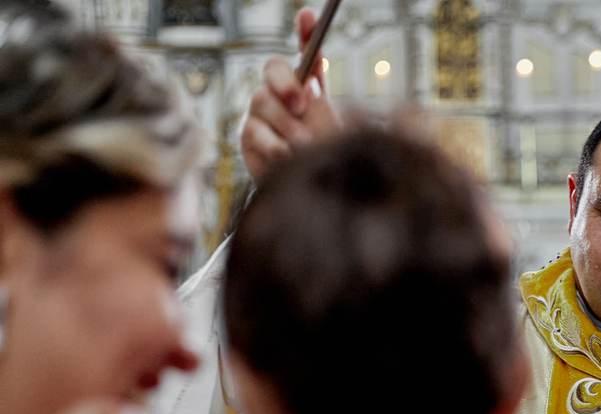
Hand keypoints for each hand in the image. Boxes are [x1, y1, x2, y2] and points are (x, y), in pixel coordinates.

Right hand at [240, 9, 341, 181]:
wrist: (309, 194)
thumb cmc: (324, 161)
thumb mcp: (336, 131)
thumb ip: (323, 103)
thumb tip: (312, 82)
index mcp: (309, 88)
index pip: (307, 53)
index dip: (307, 32)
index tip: (310, 16)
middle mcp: (282, 94)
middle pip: (272, 68)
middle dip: (285, 82)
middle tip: (302, 103)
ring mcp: (262, 113)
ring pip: (262, 101)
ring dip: (286, 124)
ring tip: (305, 145)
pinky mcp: (249, 136)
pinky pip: (254, 131)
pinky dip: (273, 145)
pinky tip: (287, 157)